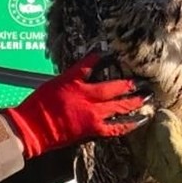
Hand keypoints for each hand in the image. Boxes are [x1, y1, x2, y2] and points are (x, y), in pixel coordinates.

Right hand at [3, 53, 149, 157]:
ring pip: (120, 107)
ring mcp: (92, 115)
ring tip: (148, 97)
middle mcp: (87, 97)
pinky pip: (116, 128)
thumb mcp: (55, 82)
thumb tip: (88, 69)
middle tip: (145, 80)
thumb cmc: (39, 105)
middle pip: (115, 87)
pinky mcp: (92, 130)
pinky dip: (130, 124)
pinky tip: (140, 120)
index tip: (113, 52)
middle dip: (132, 84)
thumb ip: (74, 76)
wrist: (32, 128)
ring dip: (136, 102)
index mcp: (75, 82)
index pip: (92, 63)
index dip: (104, 56)